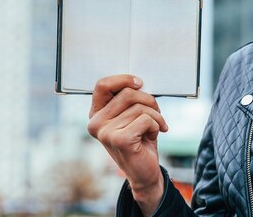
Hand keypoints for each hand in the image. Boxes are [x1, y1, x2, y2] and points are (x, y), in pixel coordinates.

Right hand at [87, 75, 168, 214]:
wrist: (145, 171)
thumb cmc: (140, 139)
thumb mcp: (132, 116)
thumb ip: (128, 100)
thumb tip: (136, 82)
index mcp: (96, 114)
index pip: (102, 85)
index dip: (123, 79)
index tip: (139, 83)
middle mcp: (96, 123)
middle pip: (128, 93)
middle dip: (149, 100)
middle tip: (156, 112)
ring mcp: (105, 132)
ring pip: (140, 107)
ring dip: (156, 116)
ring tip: (154, 128)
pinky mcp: (119, 140)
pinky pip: (146, 119)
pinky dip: (156, 125)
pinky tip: (153, 136)